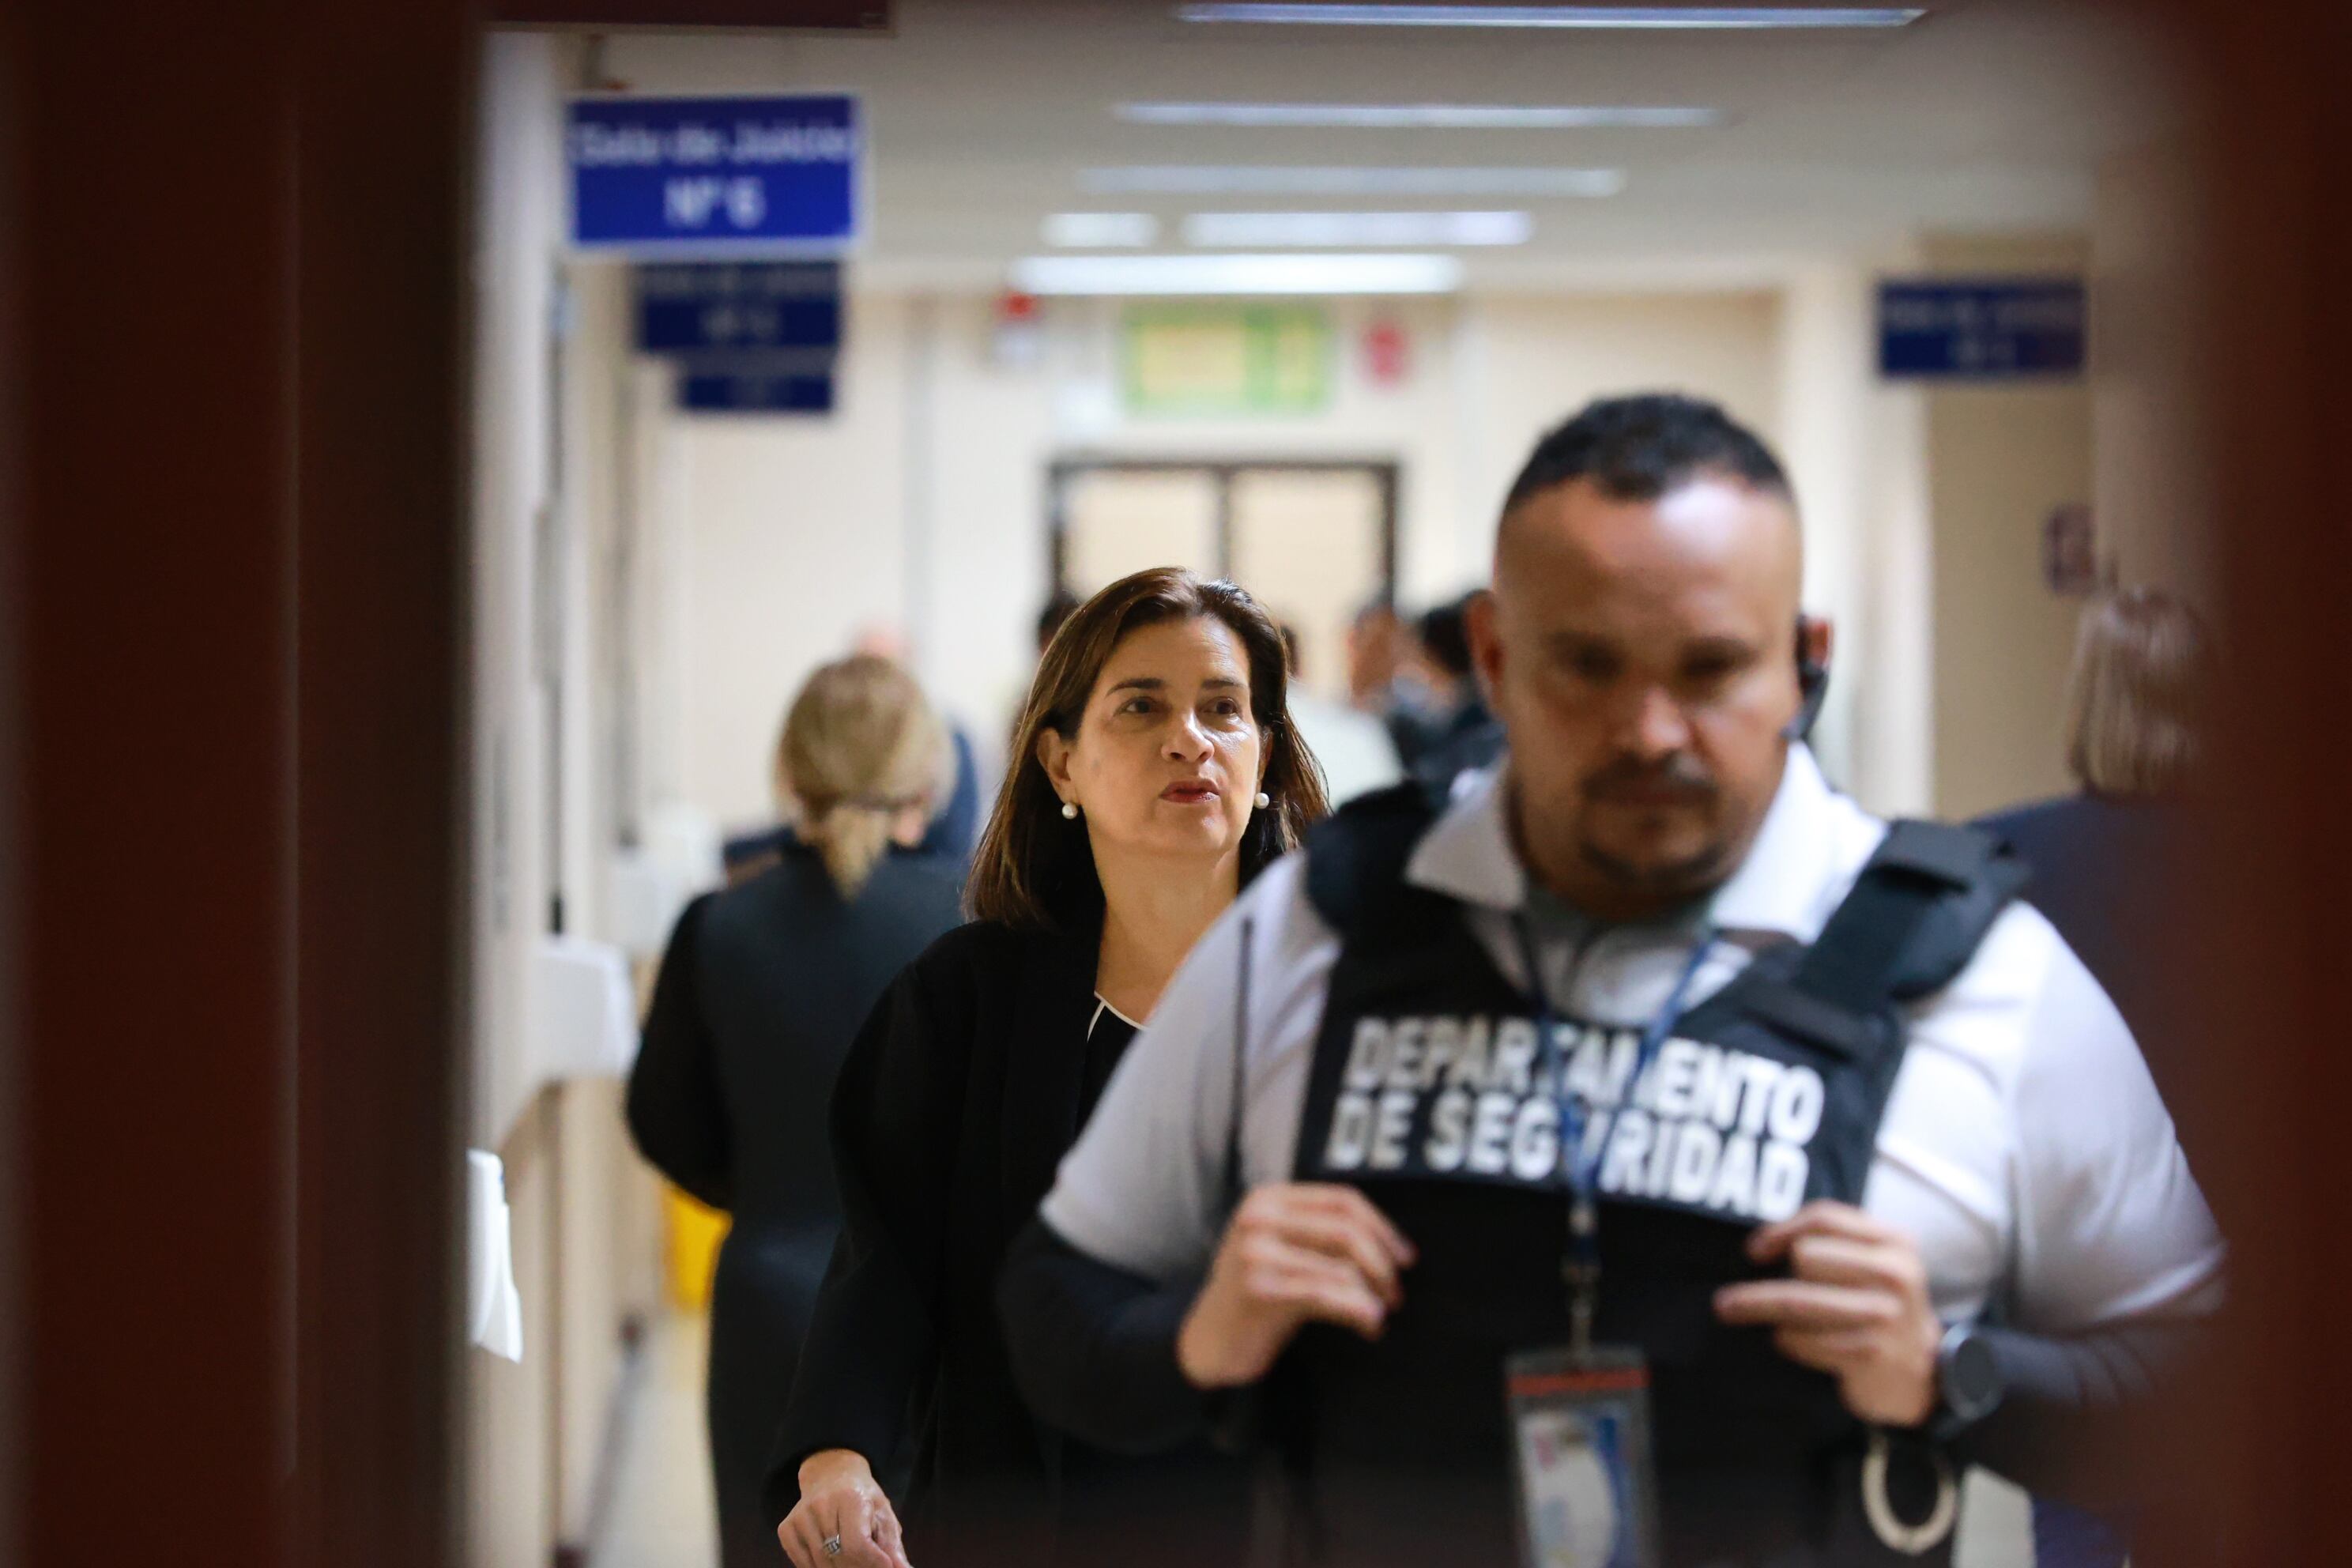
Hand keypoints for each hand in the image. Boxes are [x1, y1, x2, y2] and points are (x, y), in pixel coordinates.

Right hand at [778, 1449, 911, 1567]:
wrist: (831, 1474)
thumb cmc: (863, 1498)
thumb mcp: (883, 1514)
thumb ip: (892, 1546)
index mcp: (850, 1498)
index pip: (857, 1546)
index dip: (873, 1563)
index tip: (884, 1567)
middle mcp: (821, 1505)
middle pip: (840, 1559)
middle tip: (869, 1564)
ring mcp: (800, 1517)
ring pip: (821, 1565)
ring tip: (853, 1560)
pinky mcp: (786, 1528)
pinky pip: (803, 1564)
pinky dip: (819, 1567)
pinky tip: (831, 1557)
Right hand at [1176, 1182, 1415, 1389]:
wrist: (1209, 1344)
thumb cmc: (1256, 1298)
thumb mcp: (1282, 1250)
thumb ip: (1320, 1234)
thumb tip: (1392, 1244)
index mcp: (1267, 1199)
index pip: (1342, 1199)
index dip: (1382, 1228)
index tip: (1405, 1257)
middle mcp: (1258, 1217)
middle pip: (1346, 1229)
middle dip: (1382, 1263)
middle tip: (1396, 1293)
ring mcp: (1255, 1252)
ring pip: (1341, 1266)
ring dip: (1373, 1295)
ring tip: (1380, 1314)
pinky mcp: (1258, 1289)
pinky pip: (1327, 1296)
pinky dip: (1358, 1311)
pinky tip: (1370, 1325)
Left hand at [1713, 1201, 1941, 1427]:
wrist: (1920, 1373)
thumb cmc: (1877, 1307)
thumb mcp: (1872, 1264)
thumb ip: (1829, 1241)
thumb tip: (1758, 1246)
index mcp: (1895, 1243)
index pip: (1824, 1218)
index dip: (1780, 1230)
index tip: (1754, 1250)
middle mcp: (1896, 1275)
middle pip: (1804, 1256)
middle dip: (1777, 1274)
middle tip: (1754, 1292)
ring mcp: (1886, 1316)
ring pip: (1795, 1300)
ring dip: (1757, 1305)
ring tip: (1732, 1309)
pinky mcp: (1870, 1354)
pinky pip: (1800, 1339)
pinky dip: (1786, 1340)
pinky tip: (1791, 1342)